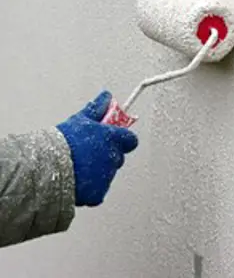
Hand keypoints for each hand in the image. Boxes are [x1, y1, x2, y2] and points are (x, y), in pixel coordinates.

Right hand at [57, 91, 137, 205]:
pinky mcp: (99, 193)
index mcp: (113, 138)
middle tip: (89, 154)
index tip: (112, 139)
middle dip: (108, 155)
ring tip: (78, 167)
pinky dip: (91, 187)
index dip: (122, 139)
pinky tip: (77, 180)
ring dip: (99, 171)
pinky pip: (99, 190)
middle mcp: (114, 157)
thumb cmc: (64, 141)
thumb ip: (97, 108)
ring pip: (108, 173)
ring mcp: (107, 176)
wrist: (47, 167)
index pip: (130, 140)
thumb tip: (107, 96)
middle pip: (118, 157)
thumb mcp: (80, 120)